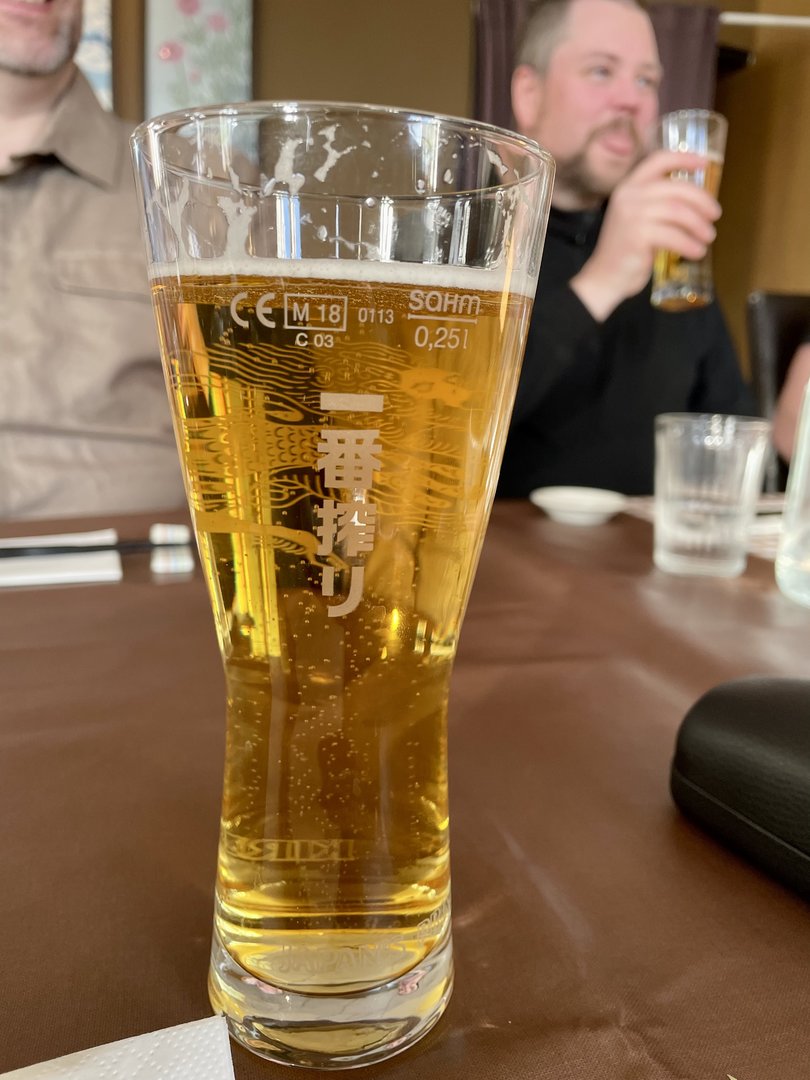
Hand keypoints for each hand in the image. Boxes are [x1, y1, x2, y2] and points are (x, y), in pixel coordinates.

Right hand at [570, 150, 721, 321]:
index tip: (704, 164)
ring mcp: (632, 215)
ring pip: (679, 212)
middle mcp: (629, 195)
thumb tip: (698, 200)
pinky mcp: (637, 235)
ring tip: (708, 237)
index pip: (658, 160)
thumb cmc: (627, 251)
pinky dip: (690, 244)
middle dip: (701, 200)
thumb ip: (659, 204)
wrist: (605, 278)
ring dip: (699, 225)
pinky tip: (697, 251)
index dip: (683, 158)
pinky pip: (674, 235)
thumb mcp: (639, 219)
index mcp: (629, 187)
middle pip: (676, 187)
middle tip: (715, 215)